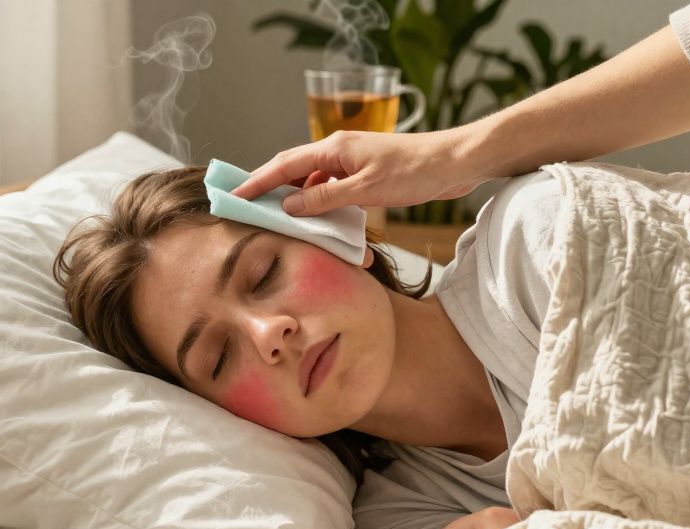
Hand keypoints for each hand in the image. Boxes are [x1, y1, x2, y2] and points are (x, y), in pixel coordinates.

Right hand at [229, 128, 487, 216]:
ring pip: (311, 181)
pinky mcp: (365, 175)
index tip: (232, 195)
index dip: (256, 181)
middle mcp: (338, 152)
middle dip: (266, 187)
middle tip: (242, 205)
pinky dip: (317, 203)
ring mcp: (351, 163)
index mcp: (334, 149)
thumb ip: (325, 199)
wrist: (457, 162)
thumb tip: (289, 206)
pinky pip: (331, 189)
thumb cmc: (416, 171)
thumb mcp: (366, 190)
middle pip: (291, 170)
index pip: (283, 165)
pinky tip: (314, 219)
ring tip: (272, 217)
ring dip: (293, 198)